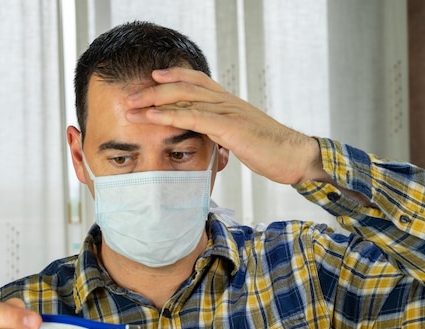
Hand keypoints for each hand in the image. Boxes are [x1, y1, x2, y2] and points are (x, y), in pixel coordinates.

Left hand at [124, 67, 330, 184]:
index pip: (198, 81)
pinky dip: (170, 115)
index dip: (174, 76)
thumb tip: (211, 138)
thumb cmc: (270, 150)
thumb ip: (224, 132)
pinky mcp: (229, 127)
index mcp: (229, 102)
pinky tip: (153, 117)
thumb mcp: (242, 137)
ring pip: (185, 98)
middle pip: (184, 86)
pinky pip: (194, 117)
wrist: (294, 156)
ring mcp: (228, 112)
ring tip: (131, 105)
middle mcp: (226, 101)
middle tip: (130, 96)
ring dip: (154, 101)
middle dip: (154, 89)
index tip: (153, 77)